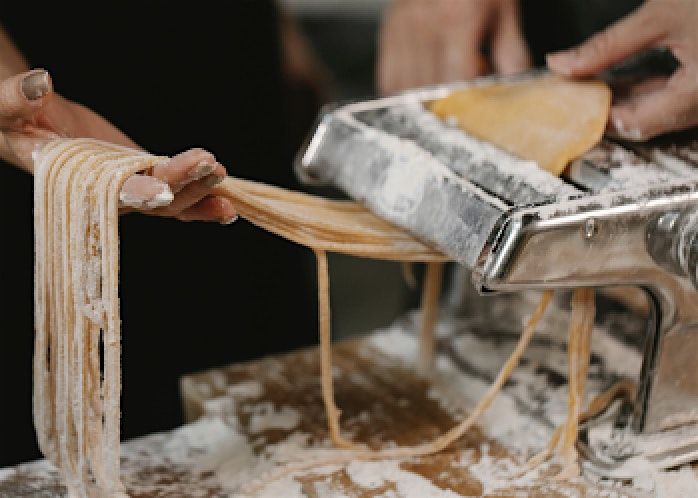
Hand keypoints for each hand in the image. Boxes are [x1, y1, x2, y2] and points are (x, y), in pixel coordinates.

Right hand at [0, 69, 236, 222]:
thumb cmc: (11, 120)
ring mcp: (131, 187)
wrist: (30, 123)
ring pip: (172, 201)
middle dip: (183, 185)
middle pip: (152, 199)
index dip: (134, 194)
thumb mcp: (6, 107)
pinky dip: (202, 198)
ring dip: (200, 191)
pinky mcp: (145, 176)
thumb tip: (40, 82)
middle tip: (211, 166)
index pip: (108, 192)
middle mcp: (108, 193)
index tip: (161, 191)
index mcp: (74, 182)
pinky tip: (228, 200)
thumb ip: (19, 99)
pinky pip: (178, 193)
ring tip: (223, 175)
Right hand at [377, 0, 530, 94]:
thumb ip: (510, 51)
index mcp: (456, 20)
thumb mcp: (503, 8)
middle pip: (429, 90)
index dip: (467, 101)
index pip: (456, 80)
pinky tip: (421, 88)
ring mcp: (401, 31)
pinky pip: (388, 79)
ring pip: (406, 89)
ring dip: (425, 101)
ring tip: (445, 91)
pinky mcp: (388, 32)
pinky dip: (403, 92)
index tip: (478, 107)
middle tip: (464, 101)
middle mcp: (423, 27)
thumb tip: (516, 85)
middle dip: (448, 105)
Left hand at [547, 0, 697, 140]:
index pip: (635, 122)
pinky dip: (650, 92)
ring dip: (628, 101)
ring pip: (662, 112)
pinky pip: (677, 99)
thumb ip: (607, 46)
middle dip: (609, 108)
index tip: (572, 101)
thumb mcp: (662, 15)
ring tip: (596, 83)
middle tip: (579, 92)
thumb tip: (565, 64)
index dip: (597, 115)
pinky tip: (627, 79)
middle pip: (647, 122)